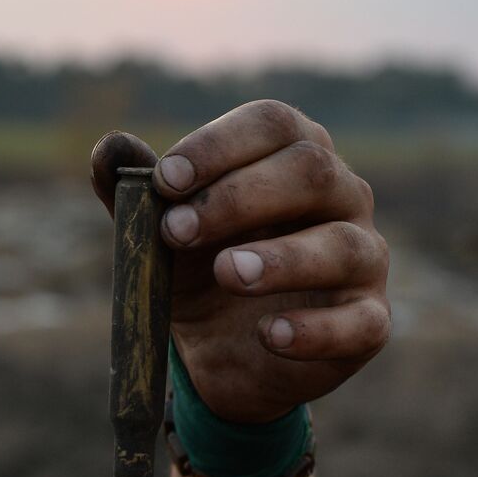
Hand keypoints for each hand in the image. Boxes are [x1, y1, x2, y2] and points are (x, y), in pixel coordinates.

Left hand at [91, 100, 389, 422]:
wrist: (220, 353)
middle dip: (237, 197)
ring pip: (342, 245)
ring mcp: (363, 260)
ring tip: (227, 273)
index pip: (273, 123)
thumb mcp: (158, 232)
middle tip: (175, 231)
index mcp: (292, 156)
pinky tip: (269, 334)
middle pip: (311, 170)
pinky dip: (313, 329)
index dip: (218, 145)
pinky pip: (360, 322)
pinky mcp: (368, 322)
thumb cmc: (199, 269)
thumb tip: (109, 147)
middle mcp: (341, 196)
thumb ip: (134, 192)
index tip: (164, 180)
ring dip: (280, 258)